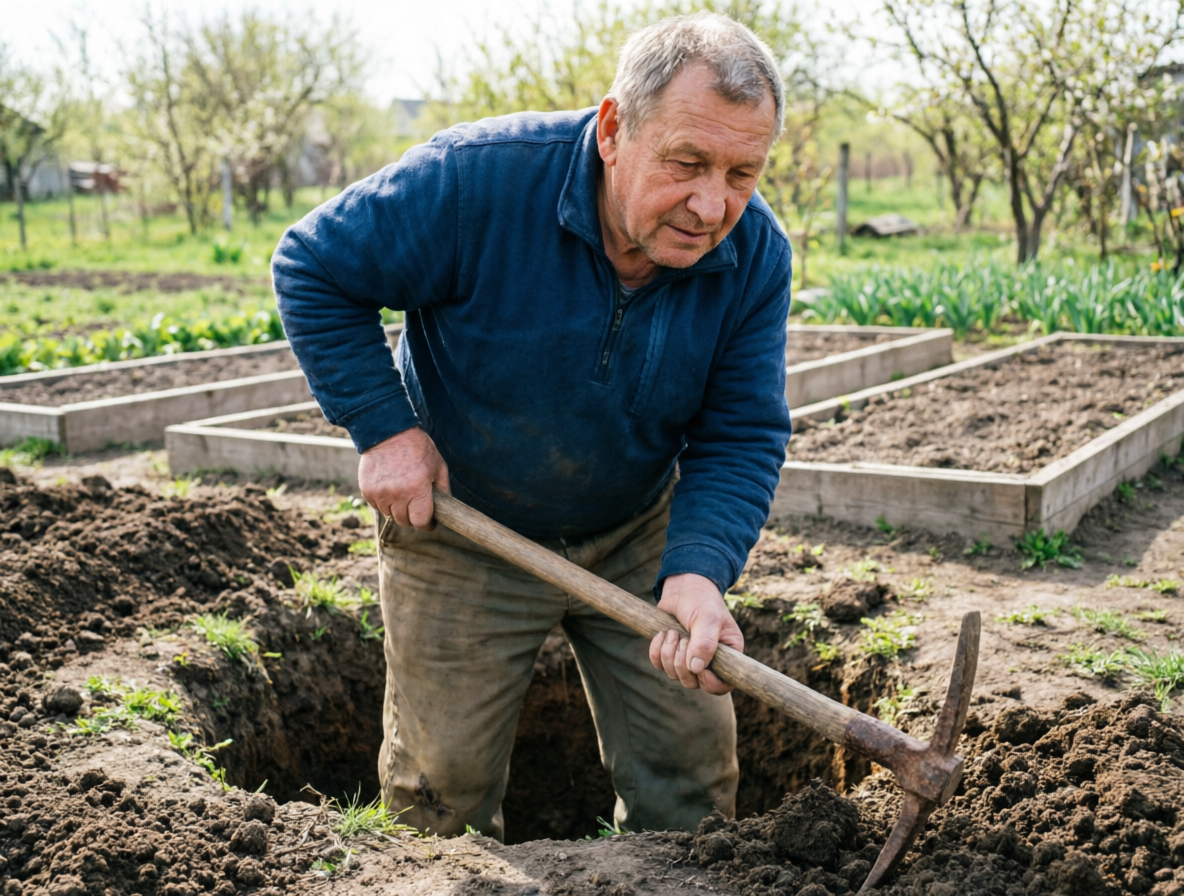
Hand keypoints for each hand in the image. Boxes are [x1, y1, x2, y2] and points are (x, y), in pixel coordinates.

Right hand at [358, 427, 449, 528]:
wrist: (388, 431)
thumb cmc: (418, 448)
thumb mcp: (438, 466)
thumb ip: (443, 490)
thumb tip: (446, 509)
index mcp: (417, 490)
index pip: (421, 522)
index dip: (427, 524)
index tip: (429, 521)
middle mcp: (397, 494)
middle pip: (404, 521)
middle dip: (412, 516)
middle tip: (416, 504)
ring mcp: (380, 493)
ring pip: (389, 514)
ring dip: (397, 508)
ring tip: (402, 492)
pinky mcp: (367, 490)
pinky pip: (377, 506)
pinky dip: (384, 501)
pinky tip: (389, 486)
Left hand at [648, 573, 742, 694]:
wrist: (683, 587)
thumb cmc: (702, 600)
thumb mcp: (708, 618)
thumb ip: (705, 643)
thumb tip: (696, 669)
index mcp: (728, 655)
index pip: (723, 685)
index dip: (711, 684)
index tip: (700, 669)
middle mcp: (709, 660)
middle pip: (693, 683)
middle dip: (682, 663)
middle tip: (683, 639)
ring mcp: (688, 658)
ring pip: (674, 675)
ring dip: (669, 654)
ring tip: (673, 632)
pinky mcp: (670, 653)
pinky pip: (659, 665)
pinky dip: (656, 651)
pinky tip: (662, 634)